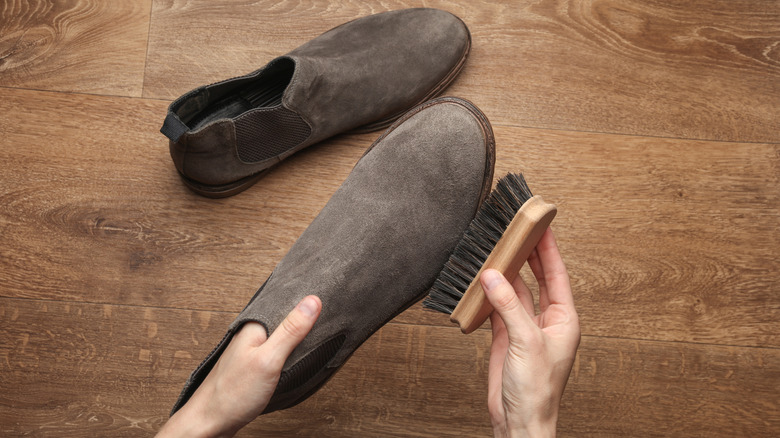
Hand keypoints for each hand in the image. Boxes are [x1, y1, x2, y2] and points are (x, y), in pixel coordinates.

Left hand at [157, 295, 321, 437]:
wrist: (208, 423)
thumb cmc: (232, 394)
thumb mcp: (269, 359)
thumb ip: (291, 330)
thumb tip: (312, 301)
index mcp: (255, 326)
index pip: (287, 303)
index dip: (308, 301)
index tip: (332, 298)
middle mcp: (252, 335)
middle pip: (286, 320)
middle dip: (306, 319)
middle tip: (332, 317)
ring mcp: (252, 351)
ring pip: (282, 337)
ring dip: (299, 338)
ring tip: (320, 333)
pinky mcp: (253, 367)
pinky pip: (277, 352)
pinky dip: (291, 353)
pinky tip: (299, 356)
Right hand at [481, 228, 579, 437]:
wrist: (519, 420)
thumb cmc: (537, 390)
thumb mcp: (525, 341)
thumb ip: (508, 305)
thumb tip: (493, 275)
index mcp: (563, 319)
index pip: (556, 274)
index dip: (548, 249)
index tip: (541, 225)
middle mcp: (546, 321)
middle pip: (536, 278)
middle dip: (527, 255)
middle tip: (516, 230)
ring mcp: (524, 328)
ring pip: (514, 292)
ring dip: (504, 273)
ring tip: (494, 249)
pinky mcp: (505, 338)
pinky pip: (497, 308)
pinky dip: (488, 294)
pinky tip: (481, 280)